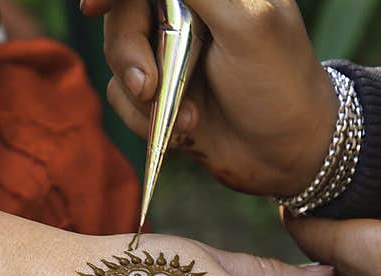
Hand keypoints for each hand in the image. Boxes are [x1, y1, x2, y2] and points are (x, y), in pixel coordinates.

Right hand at [82, 0, 336, 195]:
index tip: (92, 7)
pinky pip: (122, 96)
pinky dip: (143, 119)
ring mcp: (170, 54)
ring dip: (144, 96)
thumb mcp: (246, 23)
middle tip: (149, 87)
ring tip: (189, 118)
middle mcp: (186, 13)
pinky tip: (183, 130)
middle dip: (129, 53)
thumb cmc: (280, 84)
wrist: (288, 155)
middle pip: (123, 15)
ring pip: (117, 58)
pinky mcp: (160, 93)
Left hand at [286, 133, 380, 275]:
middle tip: (342, 172)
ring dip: (359, 227)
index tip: (301, 168)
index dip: (294, 192)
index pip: (298, 220)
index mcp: (354, 250)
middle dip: (329, 204)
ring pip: (351, 255)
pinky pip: (378, 273)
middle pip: (323, 234)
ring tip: (378, 195)